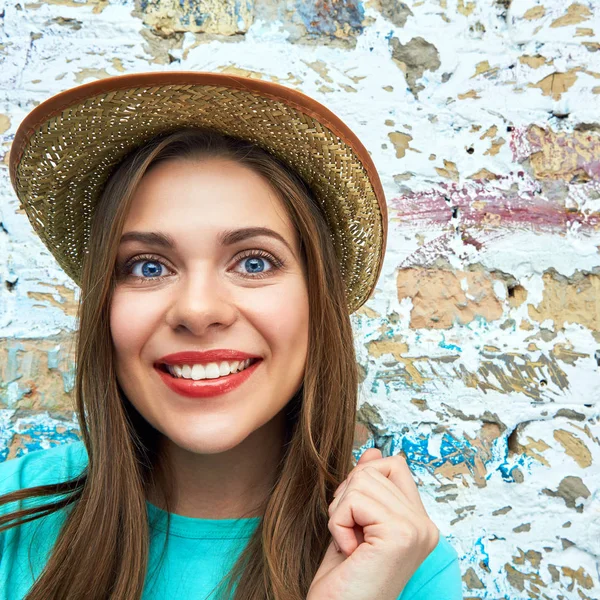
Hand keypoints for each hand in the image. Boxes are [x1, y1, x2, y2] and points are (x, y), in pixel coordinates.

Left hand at [307, 448, 439, 599]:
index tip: (356, 516)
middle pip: (374, 469)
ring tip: (350, 545)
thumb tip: (373, 450)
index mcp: (419, 522)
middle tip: (351, 536)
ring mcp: (417, 529)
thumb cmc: (344, 580)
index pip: (394, 465)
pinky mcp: (401, 534)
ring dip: (341, 512)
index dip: (364, 479)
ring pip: (362, 480)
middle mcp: (425, 526)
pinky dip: (339, 523)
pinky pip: (354, 500)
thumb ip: (367, 488)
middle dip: (348, 498)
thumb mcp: (354, 523)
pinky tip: (349, 552)